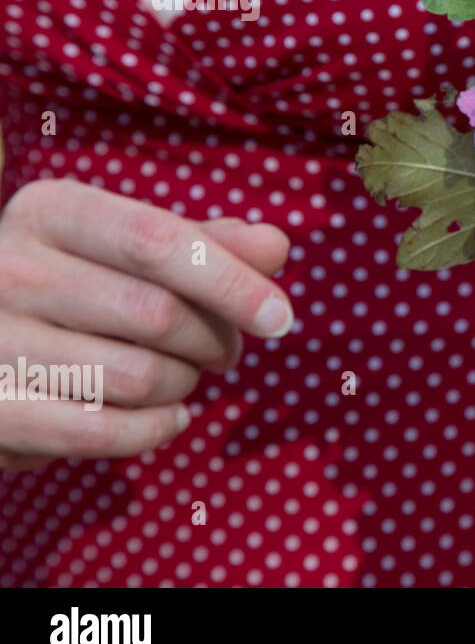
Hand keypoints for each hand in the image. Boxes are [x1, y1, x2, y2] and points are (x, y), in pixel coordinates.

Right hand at [0, 179, 293, 469]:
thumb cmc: (83, 284)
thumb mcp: (134, 247)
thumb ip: (207, 243)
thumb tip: (275, 245)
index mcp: (51, 211)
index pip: (157, 241)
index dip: (230, 282)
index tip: (279, 317)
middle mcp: (10, 267)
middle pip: (155, 314)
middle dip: (213, 341)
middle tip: (223, 350)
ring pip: (135, 377)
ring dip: (184, 384)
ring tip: (182, 374)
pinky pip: (99, 431)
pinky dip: (155, 429)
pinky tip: (173, 416)